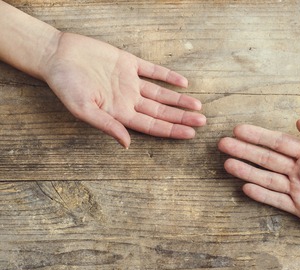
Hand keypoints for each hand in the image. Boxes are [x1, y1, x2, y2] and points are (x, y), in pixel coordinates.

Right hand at [43, 32, 205, 147]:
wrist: (56, 54)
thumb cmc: (66, 85)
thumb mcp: (84, 109)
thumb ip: (107, 125)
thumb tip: (126, 145)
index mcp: (119, 113)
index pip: (152, 126)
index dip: (171, 130)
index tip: (190, 134)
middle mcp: (128, 99)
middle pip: (161, 112)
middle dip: (182, 117)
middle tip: (203, 122)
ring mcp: (129, 81)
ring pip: (160, 94)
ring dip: (178, 99)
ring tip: (198, 106)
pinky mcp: (128, 63)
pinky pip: (152, 70)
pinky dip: (167, 76)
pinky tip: (183, 82)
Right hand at [219, 120, 299, 238]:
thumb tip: (299, 121)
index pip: (279, 142)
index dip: (258, 136)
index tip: (239, 130)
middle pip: (267, 159)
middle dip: (245, 151)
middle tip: (223, 145)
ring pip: (268, 179)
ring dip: (247, 171)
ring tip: (228, 165)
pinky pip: (278, 201)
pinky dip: (262, 195)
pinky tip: (246, 187)